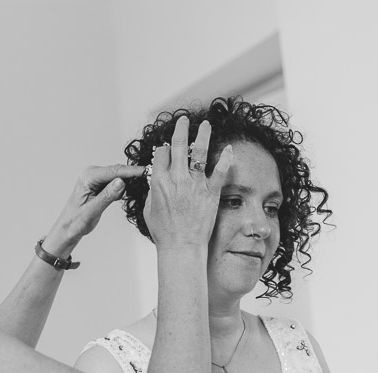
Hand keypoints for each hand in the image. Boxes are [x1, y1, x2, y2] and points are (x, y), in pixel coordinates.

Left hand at [42, 164, 143, 255]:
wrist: (68, 228)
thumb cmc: (75, 222)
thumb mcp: (92, 211)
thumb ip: (107, 196)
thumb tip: (121, 182)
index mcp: (88, 177)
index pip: (114, 171)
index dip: (132, 172)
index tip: (147, 171)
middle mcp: (92, 174)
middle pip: (118, 171)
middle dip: (133, 175)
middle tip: (151, 179)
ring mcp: (97, 178)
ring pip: (119, 176)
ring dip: (130, 182)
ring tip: (143, 186)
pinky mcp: (101, 184)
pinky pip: (117, 182)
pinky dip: (124, 188)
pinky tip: (130, 193)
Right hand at [143, 117, 232, 249]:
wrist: (181, 247)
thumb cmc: (164, 233)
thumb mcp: (149, 210)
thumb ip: (152, 192)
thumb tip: (155, 182)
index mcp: (159, 182)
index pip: (161, 154)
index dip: (164, 148)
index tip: (167, 147)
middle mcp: (177, 179)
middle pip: (178, 145)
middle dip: (180, 129)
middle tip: (183, 120)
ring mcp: (195, 184)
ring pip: (199, 152)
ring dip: (202, 135)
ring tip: (206, 124)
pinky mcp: (211, 192)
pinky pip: (220, 171)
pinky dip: (225, 159)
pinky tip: (228, 149)